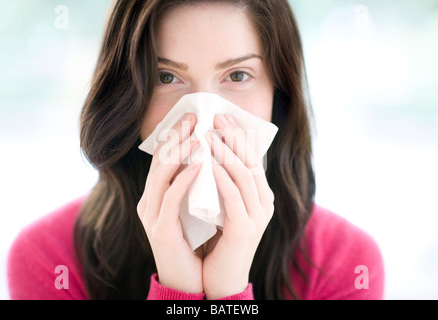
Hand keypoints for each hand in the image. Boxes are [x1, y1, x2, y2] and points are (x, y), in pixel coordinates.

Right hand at [137, 113, 203, 293]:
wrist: (191, 281)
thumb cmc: (197, 243)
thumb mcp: (195, 209)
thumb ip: (196, 186)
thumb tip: (213, 157)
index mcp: (157, 196)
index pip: (164, 158)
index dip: (176, 135)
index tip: (193, 116)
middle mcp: (149, 202)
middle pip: (159, 160)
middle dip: (176, 136)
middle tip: (194, 115)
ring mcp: (152, 216)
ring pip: (161, 175)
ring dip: (180, 151)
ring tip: (198, 133)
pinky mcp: (160, 231)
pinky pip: (171, 199)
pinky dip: (184, 179)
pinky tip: (199, 164)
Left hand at [202, 113, 274, 299]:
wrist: (221, 278)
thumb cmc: (218, 239)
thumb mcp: (224, 206)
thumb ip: (224, 183)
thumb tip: (210, 152)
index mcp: (260, 195)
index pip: (252, 157)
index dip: (237, 135)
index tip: (221, 116)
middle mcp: (264, 202)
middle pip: (251, 160)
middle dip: (233, 136)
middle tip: (215, 116)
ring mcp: (258, 215)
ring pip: (244, 174)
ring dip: (224, 152)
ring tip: (207, 134)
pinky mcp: (246, 229)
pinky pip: (233, 196)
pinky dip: (221, 177)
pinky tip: (208, 163)